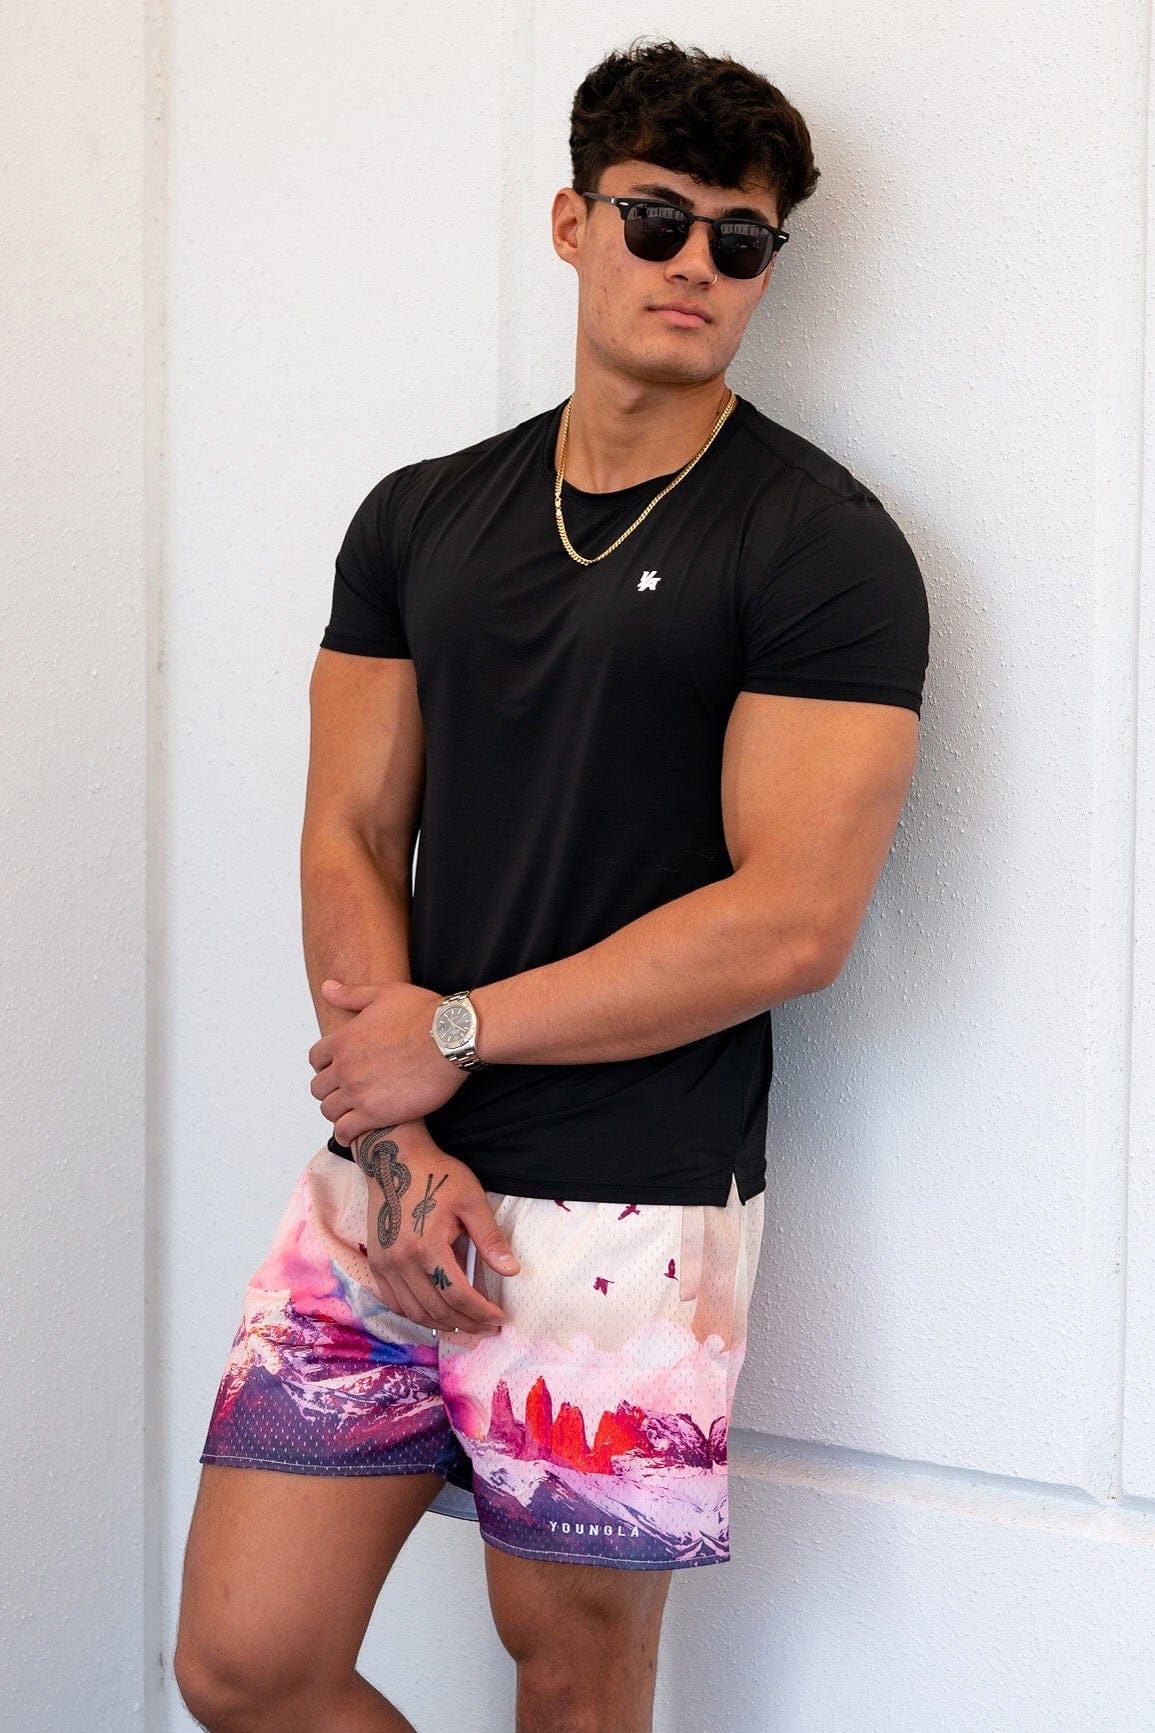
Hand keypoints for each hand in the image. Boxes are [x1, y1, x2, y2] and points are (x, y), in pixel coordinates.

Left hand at [308, 979, 467, 1143]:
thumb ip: (352, 995)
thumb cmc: (424, 1013)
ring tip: (353, 1111)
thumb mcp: (385, 993)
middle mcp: (344, 1068)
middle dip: (330, 1089)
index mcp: (343, 1040)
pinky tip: (356, 1130)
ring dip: (338, 1111)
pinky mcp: (375, 1114)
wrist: (452, 1038)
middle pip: (318, 1087)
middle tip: (348, 1091)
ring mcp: (357, 1092)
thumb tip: (327, 987)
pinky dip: (346, 1132)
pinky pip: (345, 1130)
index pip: (315, 1058)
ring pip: (329, 1110)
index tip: (339, 1068)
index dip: (326, 1064)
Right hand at [355, 1124, 519, 1336]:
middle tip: (487, 1327)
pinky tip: (435, 1313)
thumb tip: (512, 1271)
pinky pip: (395, 1302)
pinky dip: (416, 1314)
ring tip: (465, 1324)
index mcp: (427, 1247)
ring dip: (441, 1325)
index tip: (499, 1318)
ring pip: (414, 1313)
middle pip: (436, 1310)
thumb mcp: (471, 1200)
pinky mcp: (375, 1263)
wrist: (393, 1158)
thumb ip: (490, 1238)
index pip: (458, 1296)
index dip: (481, 1313)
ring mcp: (384, 1264)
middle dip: (466, 1324)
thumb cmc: (436, 1175)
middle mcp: (400, 1261)